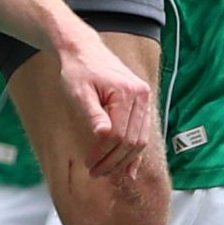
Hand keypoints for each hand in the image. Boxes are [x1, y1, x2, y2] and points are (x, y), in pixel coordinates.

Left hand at [50, 26, 158, 177]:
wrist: (84, 50)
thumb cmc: (78, 71)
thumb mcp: (78, 92)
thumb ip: (92, 114)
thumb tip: (103, 135)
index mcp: (127, 92)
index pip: (118, 134)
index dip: (104, 153)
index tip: (89, 164)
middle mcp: (141, 95)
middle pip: (132, 140)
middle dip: (113, 161)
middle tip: (95, 173)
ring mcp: (145, 99)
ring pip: (140, 140)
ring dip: (124, 161)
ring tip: (108, 173)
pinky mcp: (142, 103)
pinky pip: (142, 133)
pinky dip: (135, 153)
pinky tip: (129, 170)